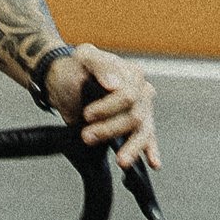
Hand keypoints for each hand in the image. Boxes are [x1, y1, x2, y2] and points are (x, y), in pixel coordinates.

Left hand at [49, 43, 159, 173]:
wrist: (67, 83)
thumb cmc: (77, 69)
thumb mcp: (83, 57)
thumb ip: (100, 65)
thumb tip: (114, 84)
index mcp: (132, 73)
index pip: (128, 95)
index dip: (108, 107)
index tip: (87, 114)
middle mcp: (141, 92)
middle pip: (135, 116)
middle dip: (110, 129)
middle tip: (87, 136)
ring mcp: (142, 110)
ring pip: (143, 131)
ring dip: (132, 147)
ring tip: (121, 160)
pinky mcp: (137, 126)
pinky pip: (148, 139)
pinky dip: (151, 151)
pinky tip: (153, 162)